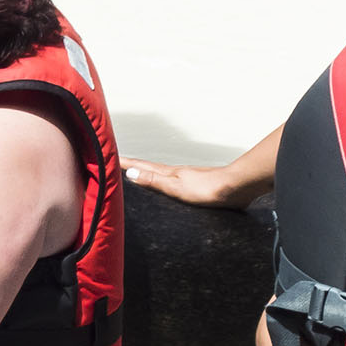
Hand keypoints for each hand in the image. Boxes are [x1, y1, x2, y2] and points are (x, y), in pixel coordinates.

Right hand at [121, 157, 243, 207]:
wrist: (236, 187)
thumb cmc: (209, 188)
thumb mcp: (176, 187)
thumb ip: (154, 181)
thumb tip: (130, 173)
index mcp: (169, 173)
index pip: (141, 166)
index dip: (125, 163)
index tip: (109, 157)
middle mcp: (176, 173)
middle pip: (149, 168)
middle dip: (132, 166)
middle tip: (117, 162)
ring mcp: (187, 178)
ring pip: (161, 174)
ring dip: (147, 172)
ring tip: (137, 174)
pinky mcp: (197, 186)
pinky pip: (172, 182)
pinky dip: (162, 181)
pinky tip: (166, 186)